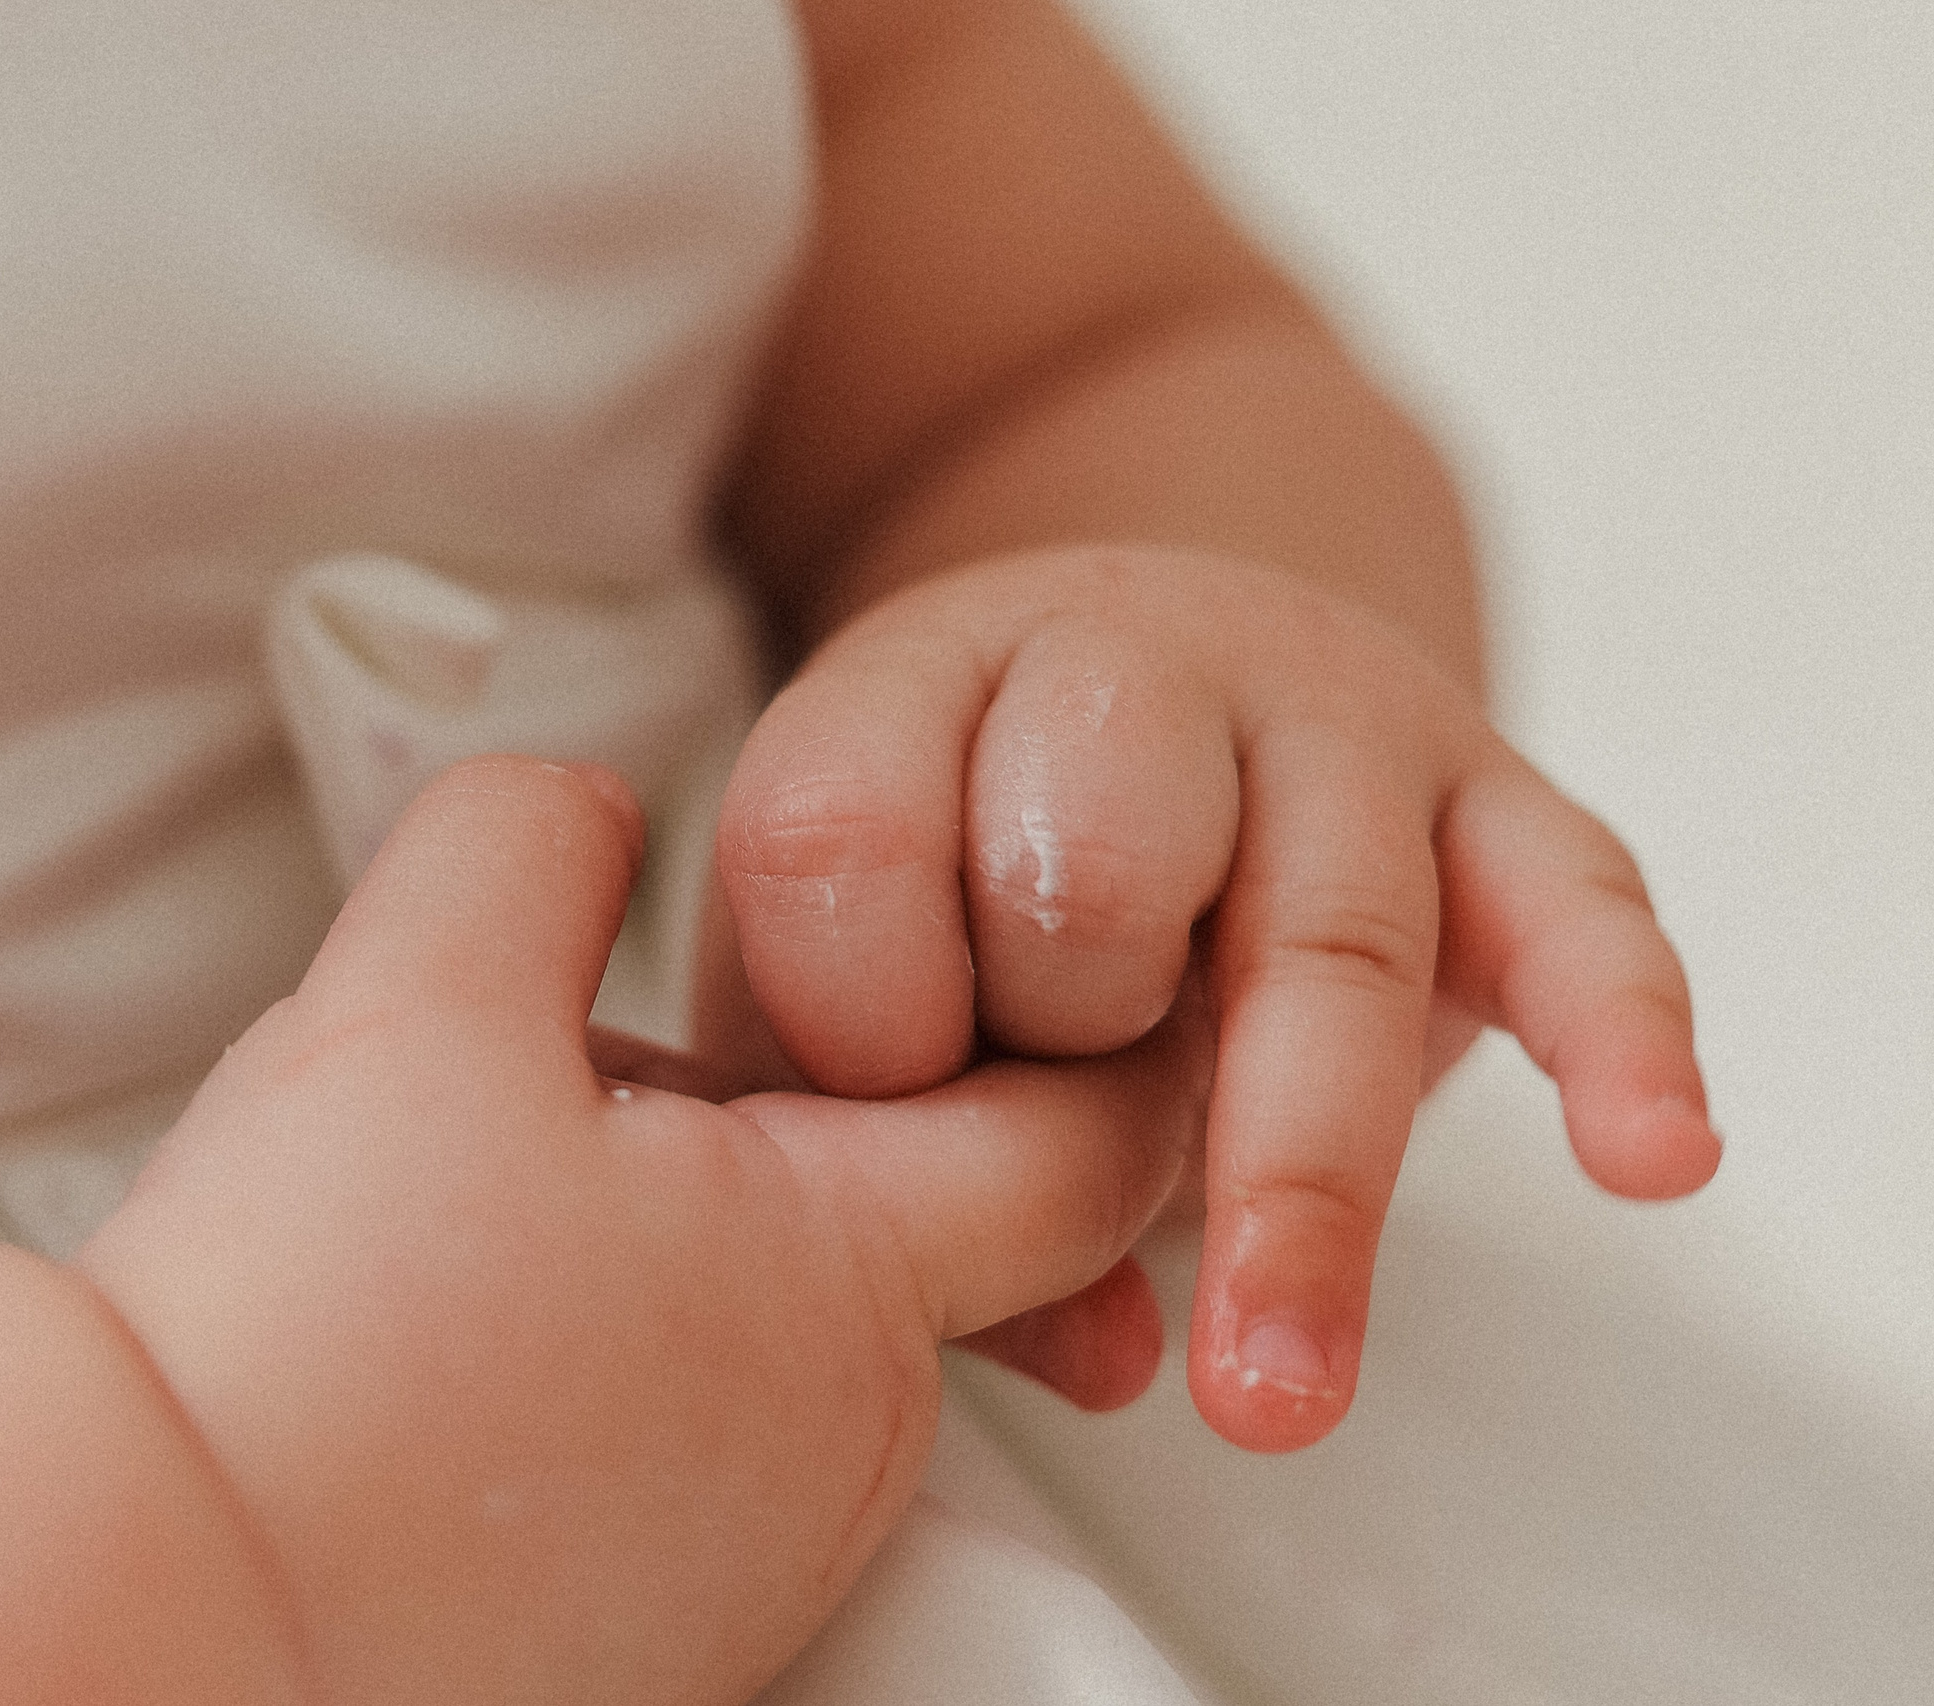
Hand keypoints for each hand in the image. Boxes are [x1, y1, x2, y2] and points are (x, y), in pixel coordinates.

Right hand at [78, 757, 1202, 1703]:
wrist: (149, 1602)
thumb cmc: (304, 1347)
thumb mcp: (421, 996)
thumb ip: (532, 849)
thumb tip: (580, 820)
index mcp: (842, 1279)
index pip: (1087, 1137)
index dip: (1081, 1023)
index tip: (1011, 955)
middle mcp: (835, 1449)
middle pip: (892, 1222)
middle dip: (775, 1114)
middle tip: (594, 1071)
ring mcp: (746, 1566)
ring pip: (768, 1337)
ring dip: (673, 1245)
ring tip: (471, 1227)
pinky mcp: (644, 1640)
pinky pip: (678, 1458)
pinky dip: (608, 1376)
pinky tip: (447, 1362)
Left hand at [714, 547, 1721, 1452]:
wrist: (1131, 676)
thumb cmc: (952, 868)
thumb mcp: (846, 976)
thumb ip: (882, 1154)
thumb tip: (1096, 1361)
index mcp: (916, 693)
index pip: (841, 839)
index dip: (853, 1019)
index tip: (878, 1103)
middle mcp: (1128, 671)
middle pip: (1092, 864)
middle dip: (1067, 1036)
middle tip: (1049, 1130)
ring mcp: (1328, 725)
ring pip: (1325, 925)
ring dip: (1298, 1177)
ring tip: (1274, 1394)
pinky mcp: (1494, 800)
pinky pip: (1579, 905)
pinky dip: (1619, 1033)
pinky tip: (1646, 1156)